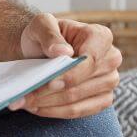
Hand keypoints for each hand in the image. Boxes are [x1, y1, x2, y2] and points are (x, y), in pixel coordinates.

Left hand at [7, 13, 121, 118]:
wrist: (41, 49)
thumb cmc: (44, 34)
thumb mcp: (41, 24)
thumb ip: (50, 34)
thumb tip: (63, 51)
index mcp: (101, 36)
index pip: (90, 60)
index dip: (70, 74)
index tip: (48, 82)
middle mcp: (111, 59)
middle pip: (81, 84)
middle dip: (51, 92)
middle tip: (25, 96)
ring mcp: (109, 81)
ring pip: (77, 101)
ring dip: (48, 104)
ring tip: (26, 101)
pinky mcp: (102, 100)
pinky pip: (79, 112)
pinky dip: (55, 111)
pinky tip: (36, 107)